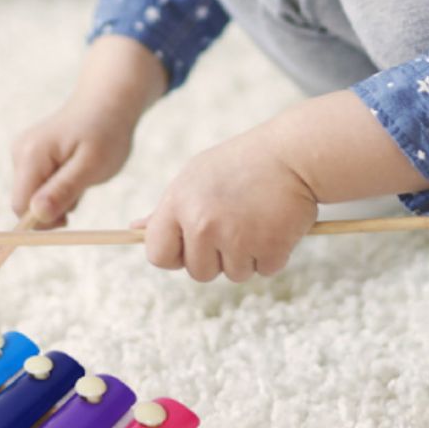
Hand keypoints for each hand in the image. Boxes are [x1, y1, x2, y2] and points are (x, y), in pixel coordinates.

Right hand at [10, 98, 135, 225]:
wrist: (108, 102)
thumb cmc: (105, 132)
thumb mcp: (91, 166)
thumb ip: (63, 190)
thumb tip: (37, 215)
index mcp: (31, 155)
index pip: (20, 206)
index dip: (43, 221)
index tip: (71, 218)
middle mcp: (20, 153)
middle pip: (25, 202)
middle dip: (54, 206)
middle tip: (82, 188)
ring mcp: (24, 153)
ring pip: (35, 196)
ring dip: (60, 196)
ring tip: (82, 174)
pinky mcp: (31, 156)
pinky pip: (40, 186)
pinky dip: (59, 186)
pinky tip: (76, 169)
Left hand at [137, 128, 317, 282]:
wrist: (293, 153)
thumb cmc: (241, 164)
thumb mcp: (196, 177)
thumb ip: (168, 208)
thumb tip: (135, 229)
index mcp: (179, 203)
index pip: (157, 254)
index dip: (174, 255)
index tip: (190, 247)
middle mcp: (202, 223)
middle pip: (198, 272)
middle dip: (217, 257)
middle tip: (236, 224)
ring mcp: (236, 237)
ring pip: (234, 274)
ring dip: (248, 255)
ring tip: (257, 218)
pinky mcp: (269, 247)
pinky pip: (265, 270)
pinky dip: (274, 254)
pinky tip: (276, 223)